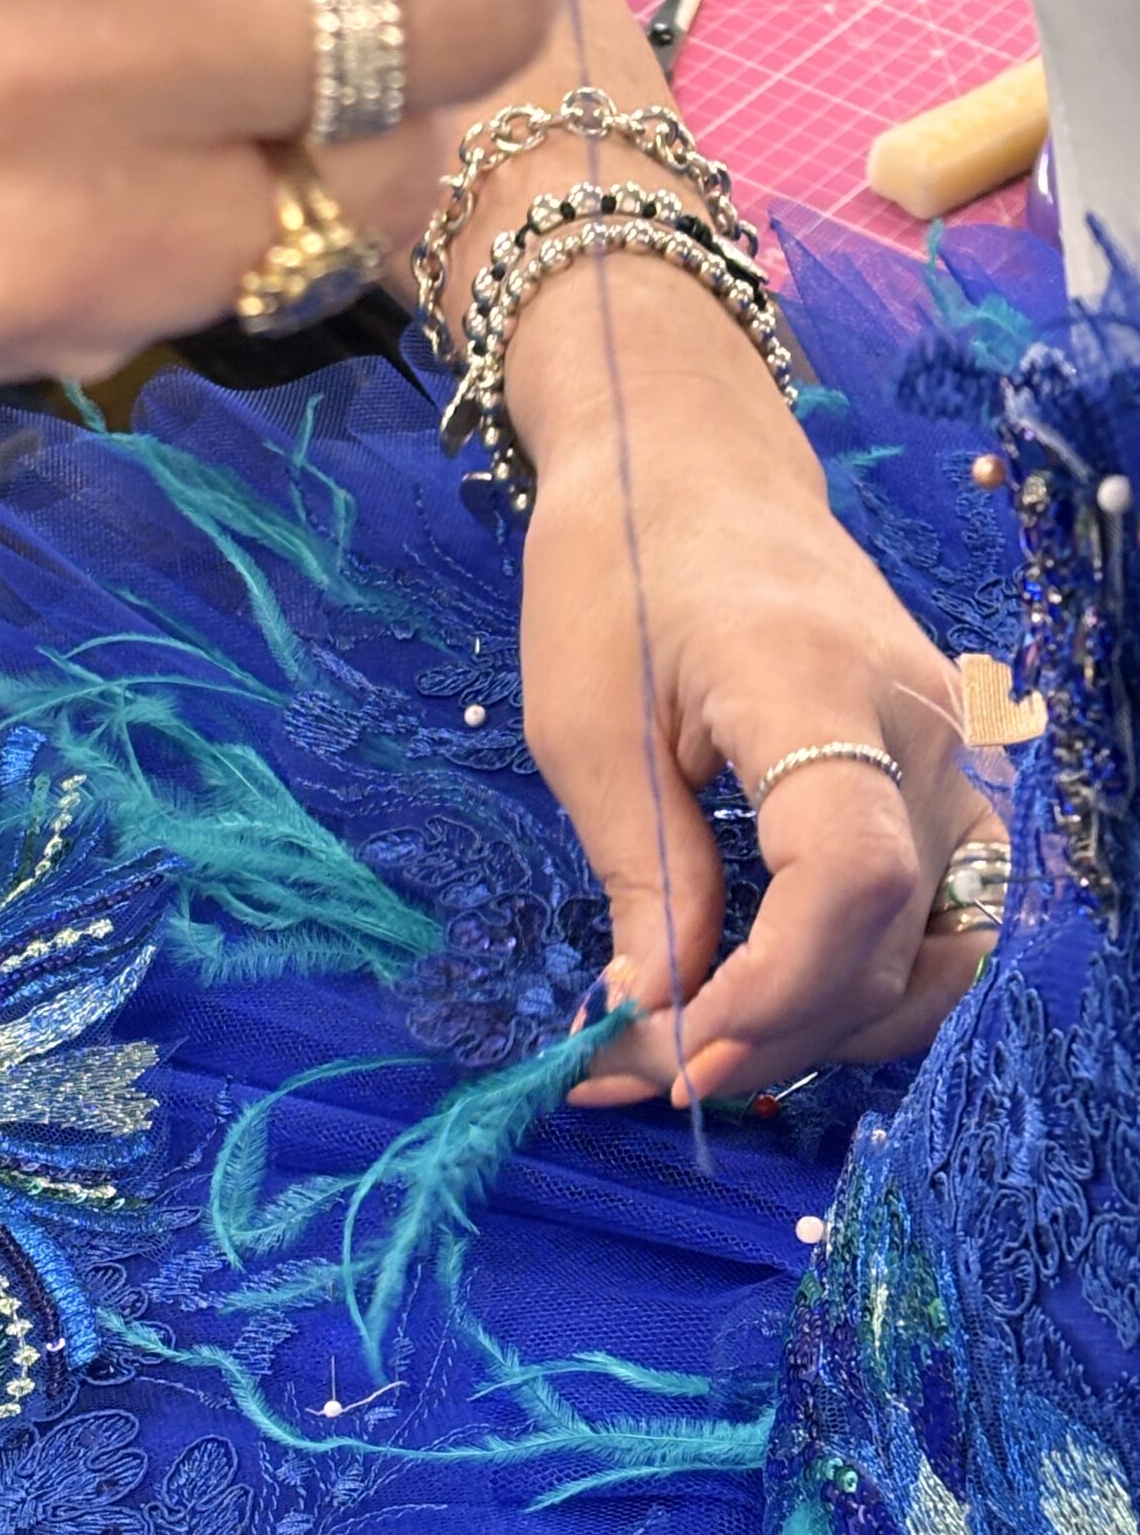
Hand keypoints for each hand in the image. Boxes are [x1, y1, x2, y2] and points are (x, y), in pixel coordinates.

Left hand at [518, 346, 1003, 1106]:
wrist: (689, 466)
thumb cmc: (615, 571)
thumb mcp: (584, 729)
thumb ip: (642, 875)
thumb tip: (654, 1013)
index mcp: (810, 683)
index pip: (852, 874)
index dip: (776, 991)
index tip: (677, 1054)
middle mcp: (918, 721)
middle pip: (901, 940)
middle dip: (776, 1035)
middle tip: (643, 1068)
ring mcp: (950, 749)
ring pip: (944, 951)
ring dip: (830, 1026)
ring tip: (701, 1039)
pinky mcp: (944, 774)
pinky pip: (938, 917)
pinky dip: (860, 982)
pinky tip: (764, 1002)